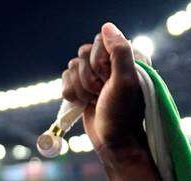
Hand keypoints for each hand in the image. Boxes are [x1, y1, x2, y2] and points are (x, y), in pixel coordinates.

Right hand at [63, 22, 145, 158]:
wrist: (114, 143)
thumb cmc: (122, 114)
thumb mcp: (125, 82)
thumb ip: (119, 52)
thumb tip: (107, 26)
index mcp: (125, 58)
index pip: (100, 40)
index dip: (99, 61)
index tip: (109, 79)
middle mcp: (110, 64)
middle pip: (83, 53)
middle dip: (89, 77)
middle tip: (102, 93)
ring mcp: (95, 77)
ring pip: (72, 67)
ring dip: (81, 88)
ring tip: (95, 101)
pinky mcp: (83, 88)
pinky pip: (65, 79)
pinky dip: (72, 93)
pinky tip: (84, 104)